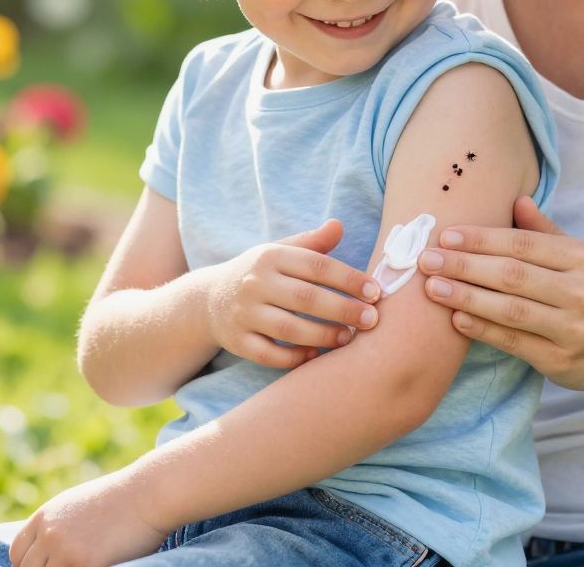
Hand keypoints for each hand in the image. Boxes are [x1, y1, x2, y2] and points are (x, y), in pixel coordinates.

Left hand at [9, 471, 169, 566]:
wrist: (149, 493)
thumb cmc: (119, 499)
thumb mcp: (77, 504)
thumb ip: (56, 525)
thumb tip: (45, 548)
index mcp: (45, 517)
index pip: (17, 553)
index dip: (28, 565)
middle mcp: (49, 533)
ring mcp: (66, 551)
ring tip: (82, 566)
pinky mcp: (86, 564)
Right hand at [205, 219, 382, 369]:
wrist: (208, 299)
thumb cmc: (259, 274)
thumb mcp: (280, 251)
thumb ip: (312, 243)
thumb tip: (339, 225)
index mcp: (271, 256)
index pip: (316, 265)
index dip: (349, 279)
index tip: (376, 292)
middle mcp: (255, 283)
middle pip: (306, 298)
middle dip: (343, 310)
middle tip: (371, 320)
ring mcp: (244, 313)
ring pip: (289, 328)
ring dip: (323, 335)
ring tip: (349, 338)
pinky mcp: (237, 341)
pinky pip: (269, 354)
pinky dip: (294, 358)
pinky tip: (315, 356)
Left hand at [417, 196, 583, 396]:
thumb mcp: (576, 259)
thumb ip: (545, 231)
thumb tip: (517, 198)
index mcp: (582, 258)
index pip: (524, 244)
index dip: (482, 239)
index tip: (446, 235)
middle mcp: (581, 291)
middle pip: (513, 275)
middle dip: (465, 265)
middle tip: (427, 259)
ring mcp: (572, 328)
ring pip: (509, 309)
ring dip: (466, 297)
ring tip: (433, 287)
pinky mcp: (559, 360)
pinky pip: (513, 342)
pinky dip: (482, 329)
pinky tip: (455, 319)